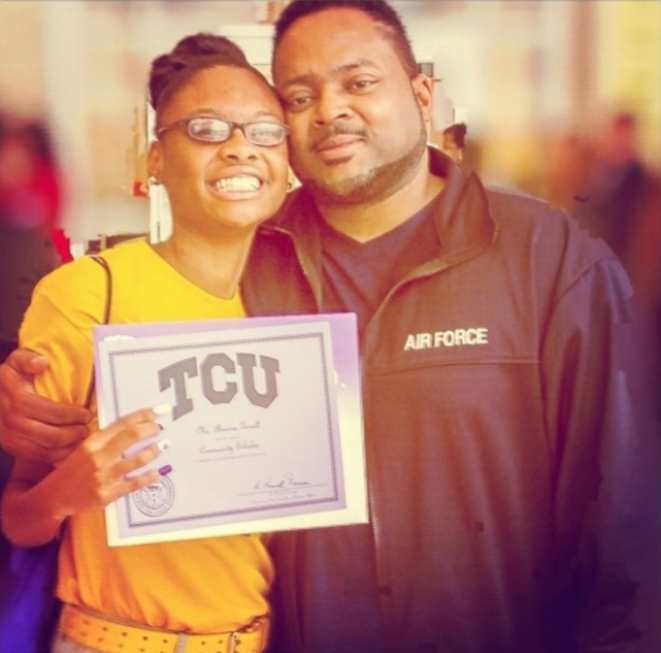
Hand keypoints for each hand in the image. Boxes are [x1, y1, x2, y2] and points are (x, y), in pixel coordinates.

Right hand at [0, 349, 91, 462]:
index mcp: (18, 400)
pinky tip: (69, 447)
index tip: (87, 414)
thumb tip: (42, 362)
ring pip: (46, 450)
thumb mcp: (15, 363)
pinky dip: (57, 456)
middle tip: (87, 428)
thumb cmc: (7, 380)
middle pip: (52, 436)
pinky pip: (39, 457)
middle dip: (75, 434)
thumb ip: (27, 360)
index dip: (73, 415)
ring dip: (68, 447)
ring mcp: (12, 438)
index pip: (52, 413)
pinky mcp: (13, 448)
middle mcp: (14, 422)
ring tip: (81, 437)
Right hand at [45, 407, 168, 516]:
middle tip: (161, 427)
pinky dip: (150, 477)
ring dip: (154, 451)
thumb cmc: (74, 468)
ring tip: (164, 445)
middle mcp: (99, 457)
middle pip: (131, 437)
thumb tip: (135, 425)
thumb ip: (107, 437)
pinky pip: (135, 484)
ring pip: (137, 460)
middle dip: (151, 429)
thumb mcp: (85, 448)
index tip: (159, 410)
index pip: (122, 423)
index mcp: (93, 442)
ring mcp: (104, 476)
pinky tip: (159, 472)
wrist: (55, 496)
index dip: (143, 415)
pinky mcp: (108, 494)